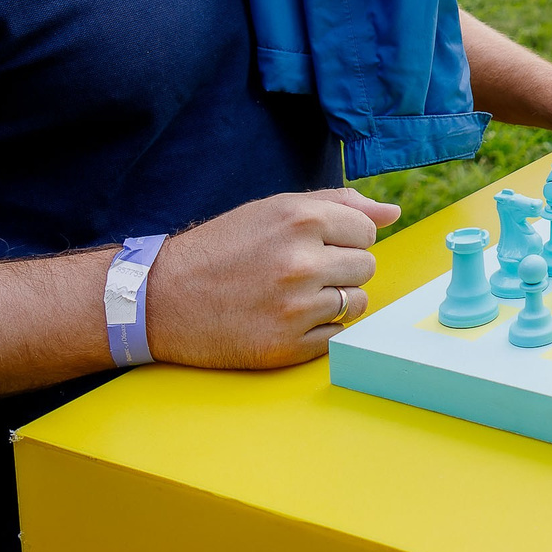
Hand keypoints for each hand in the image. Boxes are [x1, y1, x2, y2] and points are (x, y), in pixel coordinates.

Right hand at [143, 187, 399, 367]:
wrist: (159, 298)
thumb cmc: (222, 249)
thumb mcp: (273, 210)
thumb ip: (338, 204)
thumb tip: (392, 212)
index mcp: (300, 219)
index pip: (367, 231)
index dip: (343, 238)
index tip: (313, 244)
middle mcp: (301, 262)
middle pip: (367, 267)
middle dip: (341, 268)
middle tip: (298, 271)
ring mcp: (295, 308)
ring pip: (356, 302)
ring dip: (332, 300)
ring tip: (290, 295)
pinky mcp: (287, 347)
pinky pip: (337, 336)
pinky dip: (318, 330)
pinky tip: (284, 319)